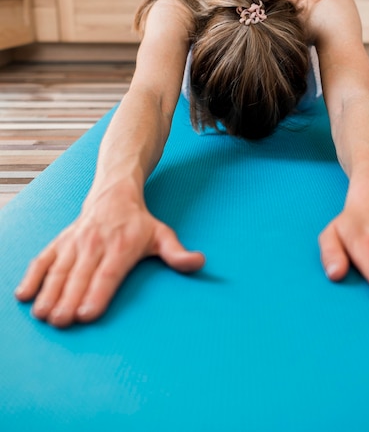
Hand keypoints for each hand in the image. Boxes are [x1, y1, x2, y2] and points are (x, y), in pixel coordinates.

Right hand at [14, 182, 204, 327]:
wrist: (114, 192)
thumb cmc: (139, 221)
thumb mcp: (162, 234)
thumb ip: (177, 253)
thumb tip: (199, 262)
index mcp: (121, 246)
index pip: (108, 274)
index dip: (97, 294)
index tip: (87, 314)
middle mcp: (96, 243)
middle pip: (80, 275)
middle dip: (69, 299)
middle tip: (61, 322)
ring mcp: (76, 241)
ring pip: (59, 268)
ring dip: (49, 292)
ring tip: (43, 315)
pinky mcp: (61, 241)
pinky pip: (44, 258)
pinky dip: (33, 275)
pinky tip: (24, 295)